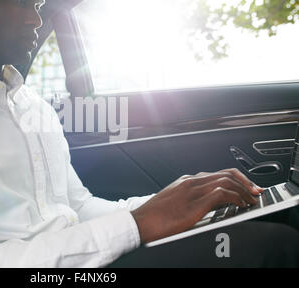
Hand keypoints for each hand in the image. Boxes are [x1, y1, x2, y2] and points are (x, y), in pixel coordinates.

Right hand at [130, 168, 262, 243]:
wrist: (140, 222)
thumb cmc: (154, 217)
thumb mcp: (173, 202)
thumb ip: (190, 199)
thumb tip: (208, 205)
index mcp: (186, 181)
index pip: (216, 174)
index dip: (236, 180)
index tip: (246, 187)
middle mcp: (191, 182)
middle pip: (225, 173)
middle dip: (245, 181)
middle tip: (255, 190)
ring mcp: (192, 191)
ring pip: (226, 181)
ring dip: (244, 189)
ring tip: (251, 199)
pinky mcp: (194, 203)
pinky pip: (222, 194)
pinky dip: (236, 197)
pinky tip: (240, 204)